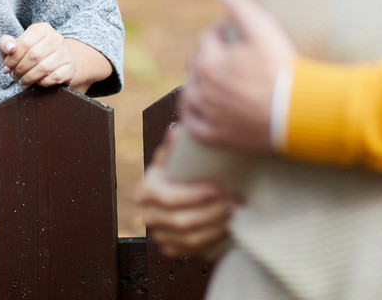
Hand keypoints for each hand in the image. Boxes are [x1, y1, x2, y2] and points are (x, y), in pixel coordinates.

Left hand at [0, 22, 76, 87]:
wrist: (53, 64)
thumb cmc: (29, 54)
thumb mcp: (14, 47)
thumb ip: (5, 44)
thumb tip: (9, 48)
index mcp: (42, 29)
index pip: (24, 43)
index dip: (12, 58)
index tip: (7, 67)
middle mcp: (56, 37)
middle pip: (34, 56)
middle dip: (20, 69)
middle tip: (15, 75)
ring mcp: (65, 52)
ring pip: (44, 68)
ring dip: (29, 78)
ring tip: (23, 80)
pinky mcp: (70, 67)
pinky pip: (55, 77)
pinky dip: (43, 82)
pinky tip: (38, 81)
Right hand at [135, 129, 237, 257]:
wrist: (176, 193)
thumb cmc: (176, 169)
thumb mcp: (173, 155)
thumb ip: (173, 145)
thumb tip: (175, 131)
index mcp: (145, 191)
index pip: (168, 199)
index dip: (193, 196)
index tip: (217, 187)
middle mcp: (147, 216)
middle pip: (181, 221)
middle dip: (211, 212)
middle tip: (234, 201)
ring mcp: (159, 236)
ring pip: (190, 239)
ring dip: (216, 227)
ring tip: (236, 212)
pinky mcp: (172, 249)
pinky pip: (194, 250)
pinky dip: (214, 240)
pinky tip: (229, 227)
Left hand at [180, 0, 296, 151]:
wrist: (301, 113)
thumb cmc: (282, 68)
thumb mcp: (262, 28)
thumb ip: (239, 3)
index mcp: (208, 63)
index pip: (209, 38)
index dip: (225, 31)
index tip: (240, 33)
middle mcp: (202, 90)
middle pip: (199, 65)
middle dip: (211, 55)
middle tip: (232, 54)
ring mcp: (209, 115)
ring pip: (191, 94)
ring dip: (199, 83)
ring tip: (216, 78)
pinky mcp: (217, 137)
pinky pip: (194, 126)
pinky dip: (193, 116)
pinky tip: (200, 110)